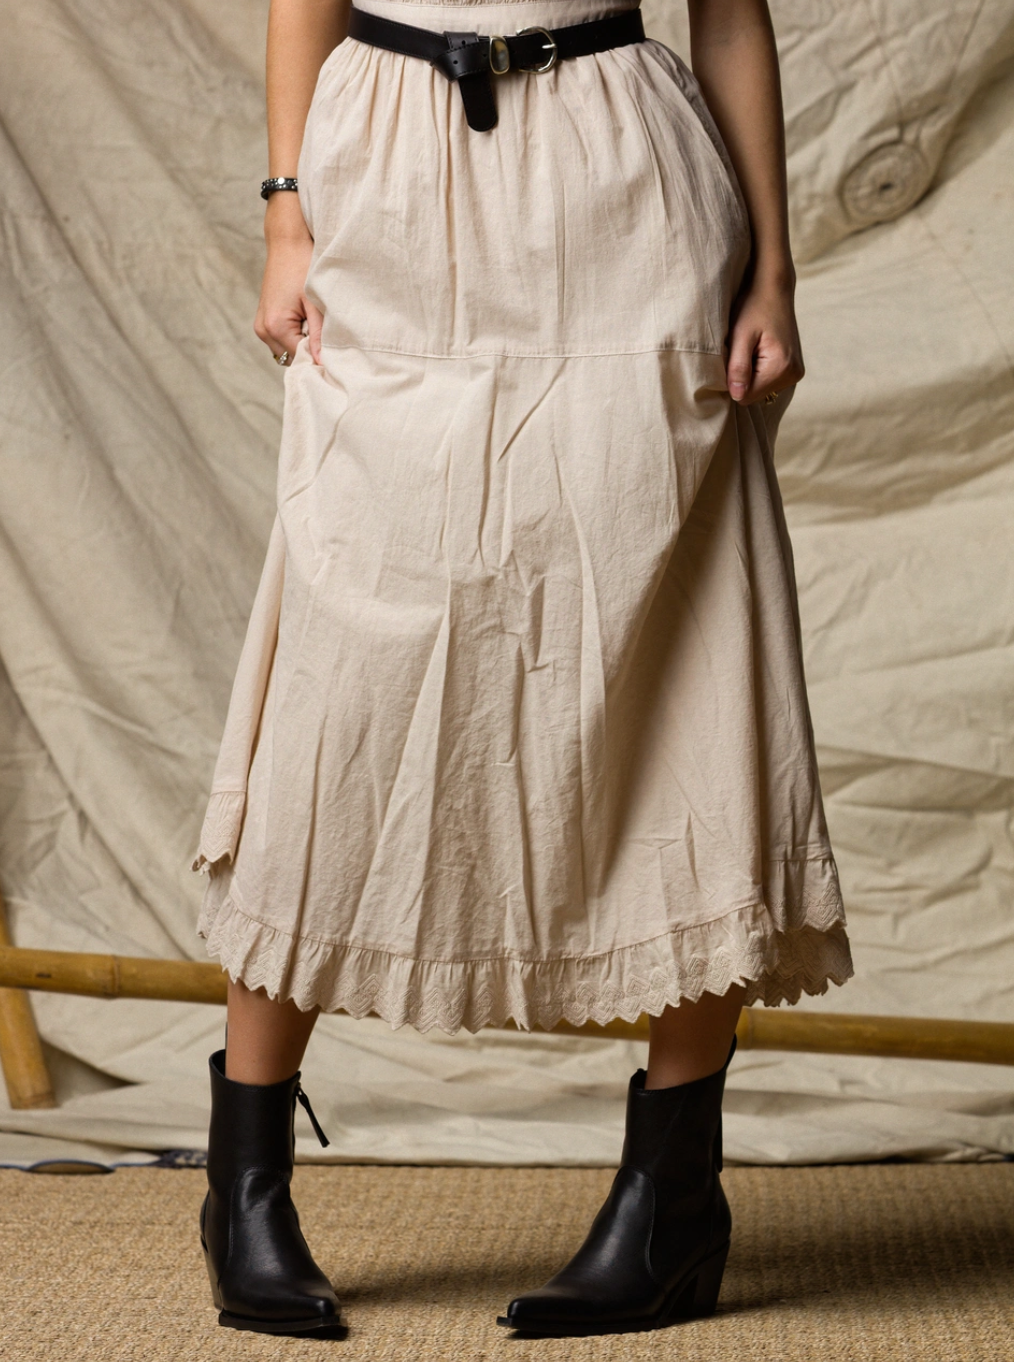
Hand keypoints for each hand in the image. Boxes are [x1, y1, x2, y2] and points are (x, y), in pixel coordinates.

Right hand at [254, 194, 322, 365]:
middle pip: (292, 359)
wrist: (287, 243)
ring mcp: (261, 326)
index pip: (301, 359)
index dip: (319, 360)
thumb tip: (322, 364)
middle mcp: (264, 330)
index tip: (335, 356)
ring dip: (303, 345)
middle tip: (328, 339)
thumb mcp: (316, 303)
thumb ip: (319, 336)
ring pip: (287, 351)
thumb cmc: (303, 267)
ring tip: (316, 325)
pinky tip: (307, 321)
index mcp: (275, 326)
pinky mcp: (264, 320)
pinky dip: (296, 337)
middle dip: (310, 354)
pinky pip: (282, 340)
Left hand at [726, 273, 803, 404]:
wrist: (774, 288)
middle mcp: (793, 375)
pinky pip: (767, 381)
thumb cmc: (753, 307)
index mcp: (781, 368)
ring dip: (750, 374)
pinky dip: (758, 370)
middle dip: (742, 377)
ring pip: (760, 389)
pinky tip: (759, 350)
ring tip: (752, 347)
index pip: (746, 397)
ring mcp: (795, 372)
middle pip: (754, 395)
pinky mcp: (793, 369)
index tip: (733, 357)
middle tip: (743, 349)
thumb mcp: (739, 336)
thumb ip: (738, 368)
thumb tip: (737, 396)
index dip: (733, 381)